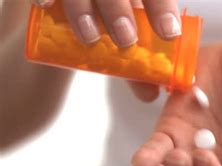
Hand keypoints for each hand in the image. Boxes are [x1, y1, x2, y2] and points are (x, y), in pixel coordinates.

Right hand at [32, 0, 178, 100]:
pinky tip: (46, 6)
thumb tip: (152, 94)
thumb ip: (136, 69)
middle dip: (121, 9)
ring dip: (84, 8)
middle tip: (127, 40)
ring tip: (90, 37)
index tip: (169, 33)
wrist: (55, 19)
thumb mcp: (120, 46)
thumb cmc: (100, 28)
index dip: (162, 7)